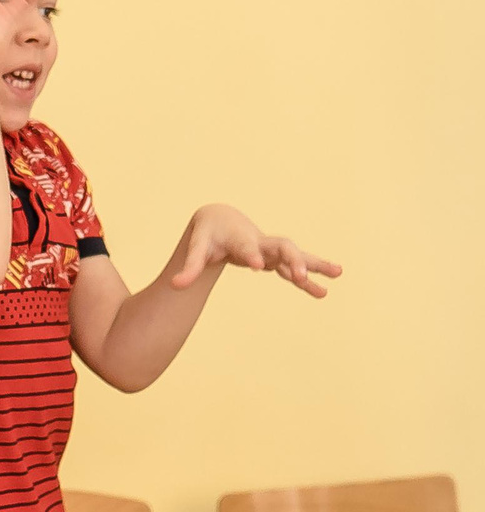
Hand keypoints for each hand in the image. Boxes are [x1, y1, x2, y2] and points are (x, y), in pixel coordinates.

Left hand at [170, 204, 341, 297]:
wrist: (221, 220)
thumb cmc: (208, 235)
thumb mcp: (196, 249)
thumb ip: (189, 268)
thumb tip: (174, 287)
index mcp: (239, 238)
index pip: (247, 247)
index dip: (252, 255)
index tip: (259, 266)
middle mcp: (260, 242)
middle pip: (281, 248)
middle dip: (292, 260)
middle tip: (301, 275)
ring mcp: (271, 250)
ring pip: (297, 255)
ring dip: (315, 264)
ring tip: (338, 273)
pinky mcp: (277, 259)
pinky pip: (296, 269)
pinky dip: (309, 278)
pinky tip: (323, 291)